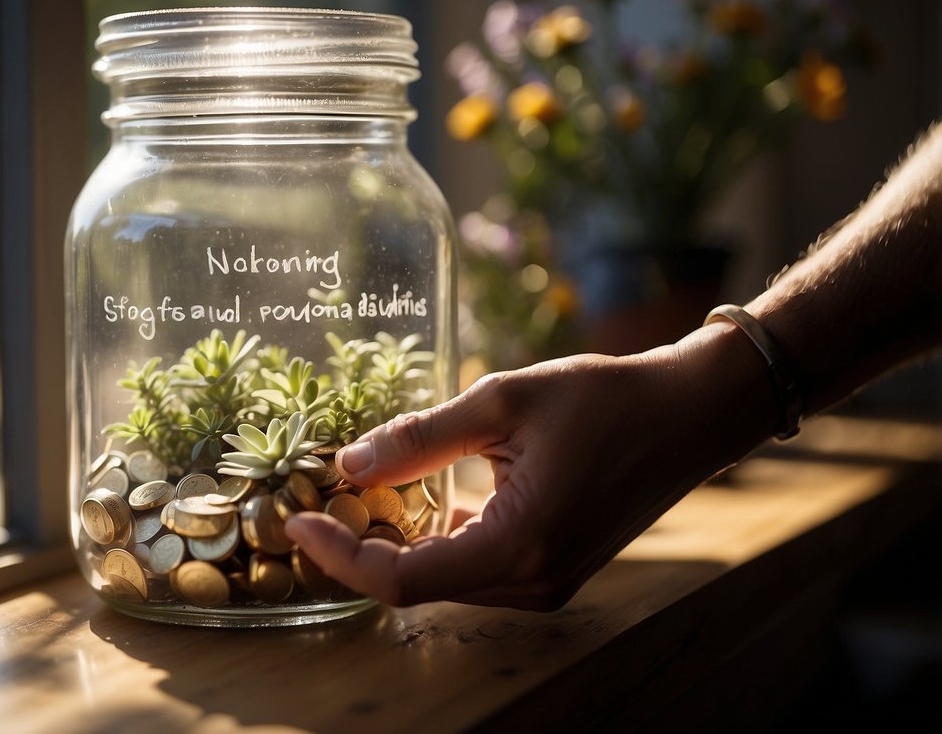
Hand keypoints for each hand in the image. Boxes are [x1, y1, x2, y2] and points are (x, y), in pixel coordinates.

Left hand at [285, 328, 771, 609]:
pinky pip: (477, 570)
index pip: (403, 582)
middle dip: (362, 550)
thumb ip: (421, 438)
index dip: (341, 557)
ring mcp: (547, 583)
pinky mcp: (554, 570)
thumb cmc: (605, 399)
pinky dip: (438, 543)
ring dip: (398, 547)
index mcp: (521, 546)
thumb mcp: (503, 402)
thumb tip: (348, 465)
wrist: (689, 414)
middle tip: (316, 504)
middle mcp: (534, 582)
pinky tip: (417, 501)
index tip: (298, 522)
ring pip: (446, 581)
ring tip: (356, 499)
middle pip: (419, 587)